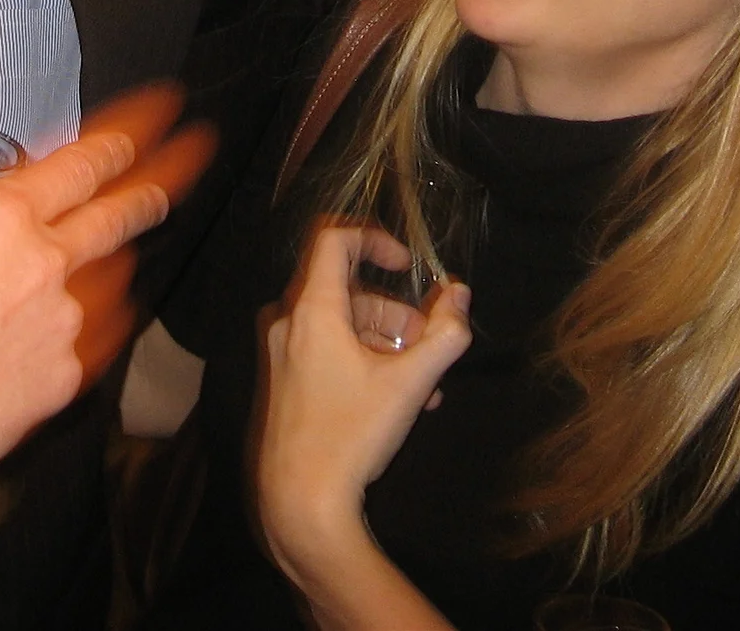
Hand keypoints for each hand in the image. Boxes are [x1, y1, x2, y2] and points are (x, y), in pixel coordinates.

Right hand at [0, 84, 211, 553]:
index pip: (82, 161)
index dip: (128, 131)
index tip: (158, 114)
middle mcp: (43, 267)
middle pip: (123, 212)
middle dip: (163, 178)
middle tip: (192, 153)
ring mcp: (60, 329)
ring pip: (112, 280)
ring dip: (119, 257)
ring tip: (125, 247)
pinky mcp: (56, 386)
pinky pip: (95, 343)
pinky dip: (98, 323)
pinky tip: (91, 321)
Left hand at [256, 226, 470, 590]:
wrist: (299, 502)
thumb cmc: (353, 434)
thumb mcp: (410, 383)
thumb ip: (445, 334)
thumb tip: (460, 293)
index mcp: (310, 309)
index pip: (333, 238)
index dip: (375, 237)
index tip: (409, 265)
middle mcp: (285, 320)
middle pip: (348, 290)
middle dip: (397, 314)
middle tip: (429, 348)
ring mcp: (279, 351)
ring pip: (342, 324)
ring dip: (387, 344)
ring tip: (424, 387)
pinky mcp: (281, 379)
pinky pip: (326, 349)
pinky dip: (363, 360)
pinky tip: (399, 400)